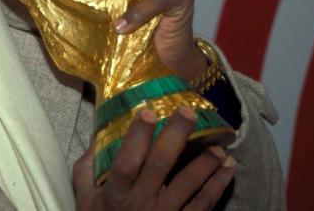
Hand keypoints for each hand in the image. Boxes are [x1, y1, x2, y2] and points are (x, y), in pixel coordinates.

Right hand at [73, 108, 235, 210]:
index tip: (147, 112)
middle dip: (176, 136)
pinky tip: (229, 168)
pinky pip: (204, 204)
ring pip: (189, 184)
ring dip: (206, 161)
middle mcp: (142, 203)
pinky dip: (218, 185)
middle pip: (161, 164)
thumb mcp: (85, 199)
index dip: (137, 137)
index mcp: (116, 194)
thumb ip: (86, 169)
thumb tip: (96, 136)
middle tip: (188, 112)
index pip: (127, 161)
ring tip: (218, 144)